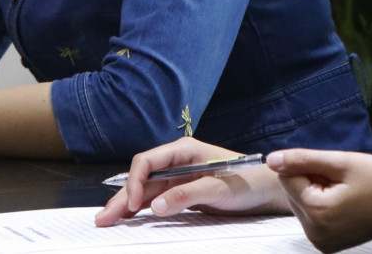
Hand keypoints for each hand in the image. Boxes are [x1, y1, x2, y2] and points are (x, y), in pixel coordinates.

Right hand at [95, 137, 282, 226]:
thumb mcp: (219, 189)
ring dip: (127, 205)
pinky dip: (142, 210)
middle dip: (121, 197)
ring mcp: (178, 178)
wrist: (268, 190)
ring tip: (107, 220)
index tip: (132, 204)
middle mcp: (177, 162)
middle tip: (103, 217)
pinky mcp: (183, 192)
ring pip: (146, 191)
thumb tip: (156, 207)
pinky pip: (157, 200)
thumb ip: (187, 194)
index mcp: (183, 151)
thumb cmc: (248, 182)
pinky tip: (129, 219)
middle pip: (141, 178)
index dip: (134, 182)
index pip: (147, 162)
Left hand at [267, 149, 371, 252]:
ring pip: (300, 202)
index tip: (333, 170)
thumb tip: (271, 159)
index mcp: (318, 212)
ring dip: (316, 191)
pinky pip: (311, 215)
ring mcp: (321, 242)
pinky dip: (322, 204)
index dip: (308, 166)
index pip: (286, 176)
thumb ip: (302, 159)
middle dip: (311, 180)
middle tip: (342, 181)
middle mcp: (315, 233)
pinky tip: (344, 202)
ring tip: (345, 192)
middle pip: (292, 191)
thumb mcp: (341, 162)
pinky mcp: (326, 244)